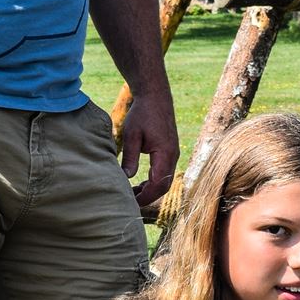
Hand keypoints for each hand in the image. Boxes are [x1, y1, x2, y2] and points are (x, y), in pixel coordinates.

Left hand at [120, 93, 178, 207]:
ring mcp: (173, 154)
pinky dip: (154, 180)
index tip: (130, 201)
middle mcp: (173, 156)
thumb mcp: (131, 135)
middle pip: (164, 186)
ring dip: (151, 189)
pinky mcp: (170, 151)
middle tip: (130, 201)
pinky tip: (141, 182)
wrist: (155, 97)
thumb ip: (130, 158)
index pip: (158, 184)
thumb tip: (125, 178)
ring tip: (133, 192)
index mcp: (165, 154)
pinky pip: (164, 172)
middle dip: (148, 196)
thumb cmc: (142, 114)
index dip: (145, 197)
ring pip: (165, 180)